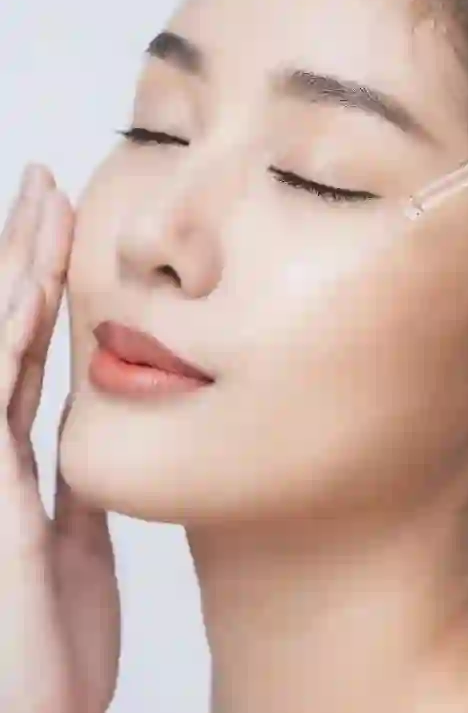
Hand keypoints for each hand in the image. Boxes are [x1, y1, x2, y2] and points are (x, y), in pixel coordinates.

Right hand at [0, 166, 119, 712]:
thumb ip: (74, 483)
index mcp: (10, 462)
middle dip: (21, 254)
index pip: (20, 352)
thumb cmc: (44, 643)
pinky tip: (26, 282)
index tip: (64, 226)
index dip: (37, 286)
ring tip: (37, 201)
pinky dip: (3, 334)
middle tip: (46, 183)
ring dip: (11, 270)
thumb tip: (98, 430)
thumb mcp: (71, 543)